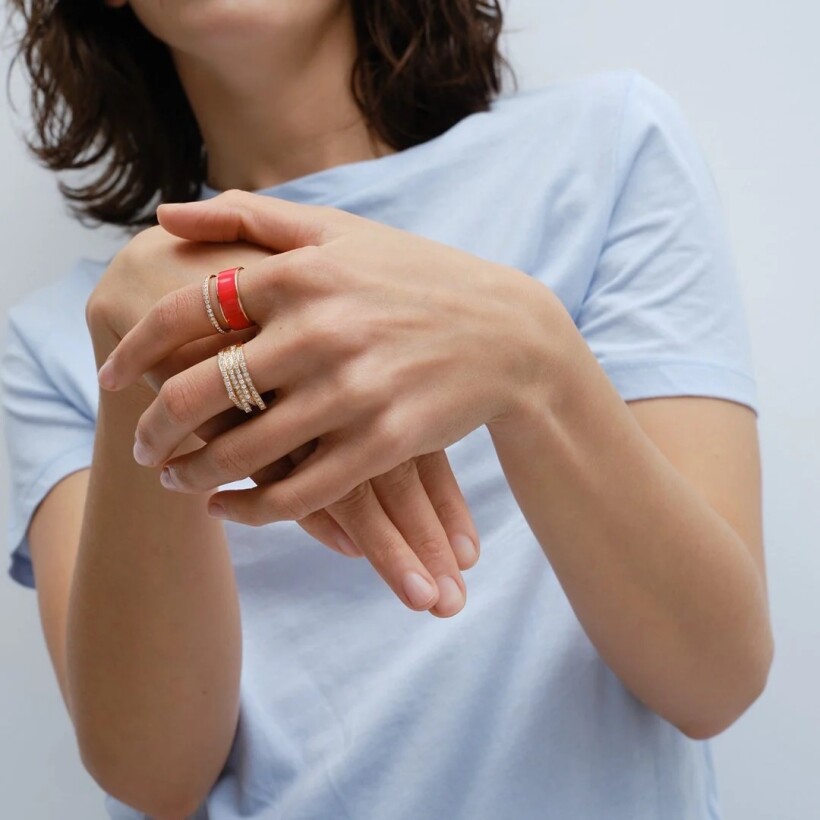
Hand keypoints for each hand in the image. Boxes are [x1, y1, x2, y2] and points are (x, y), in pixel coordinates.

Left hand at [89, 224, 481, 615]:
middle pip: (201, 391)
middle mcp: (322, 330)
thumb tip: (167, 213)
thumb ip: (252, 217)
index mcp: (303, 273)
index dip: (136, 348)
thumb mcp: (341, 231)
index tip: (112, 376)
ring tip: (174, 482)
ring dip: (194, 475)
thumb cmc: (418, 278)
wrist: (508, 335)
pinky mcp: (385, 442)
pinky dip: (252, 509)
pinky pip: (300, 492)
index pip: (188, 311)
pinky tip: (229, 508)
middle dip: (154, 428)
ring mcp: (355, 391)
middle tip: (139, 447)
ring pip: (245, 452)